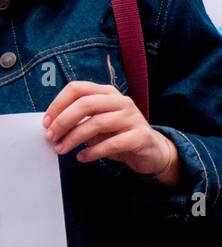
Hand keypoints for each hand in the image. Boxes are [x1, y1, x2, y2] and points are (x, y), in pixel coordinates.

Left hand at [43, 81, 180, 183]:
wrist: (150, 150)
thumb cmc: (118, 135)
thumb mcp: (97, 122)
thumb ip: (79, 119)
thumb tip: (51, 126)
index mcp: (108, 93)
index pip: (78, 88)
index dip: (58, 104)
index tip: (46, 122)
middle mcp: (122, 101)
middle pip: (85, 104)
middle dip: (63, 122)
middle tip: (52, 137)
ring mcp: (133, 118)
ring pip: (97, 123)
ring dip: (74, 138)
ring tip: (62, 150)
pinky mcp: (140, 136)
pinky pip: (112, 143)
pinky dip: (93, 152)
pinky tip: (82, 157)